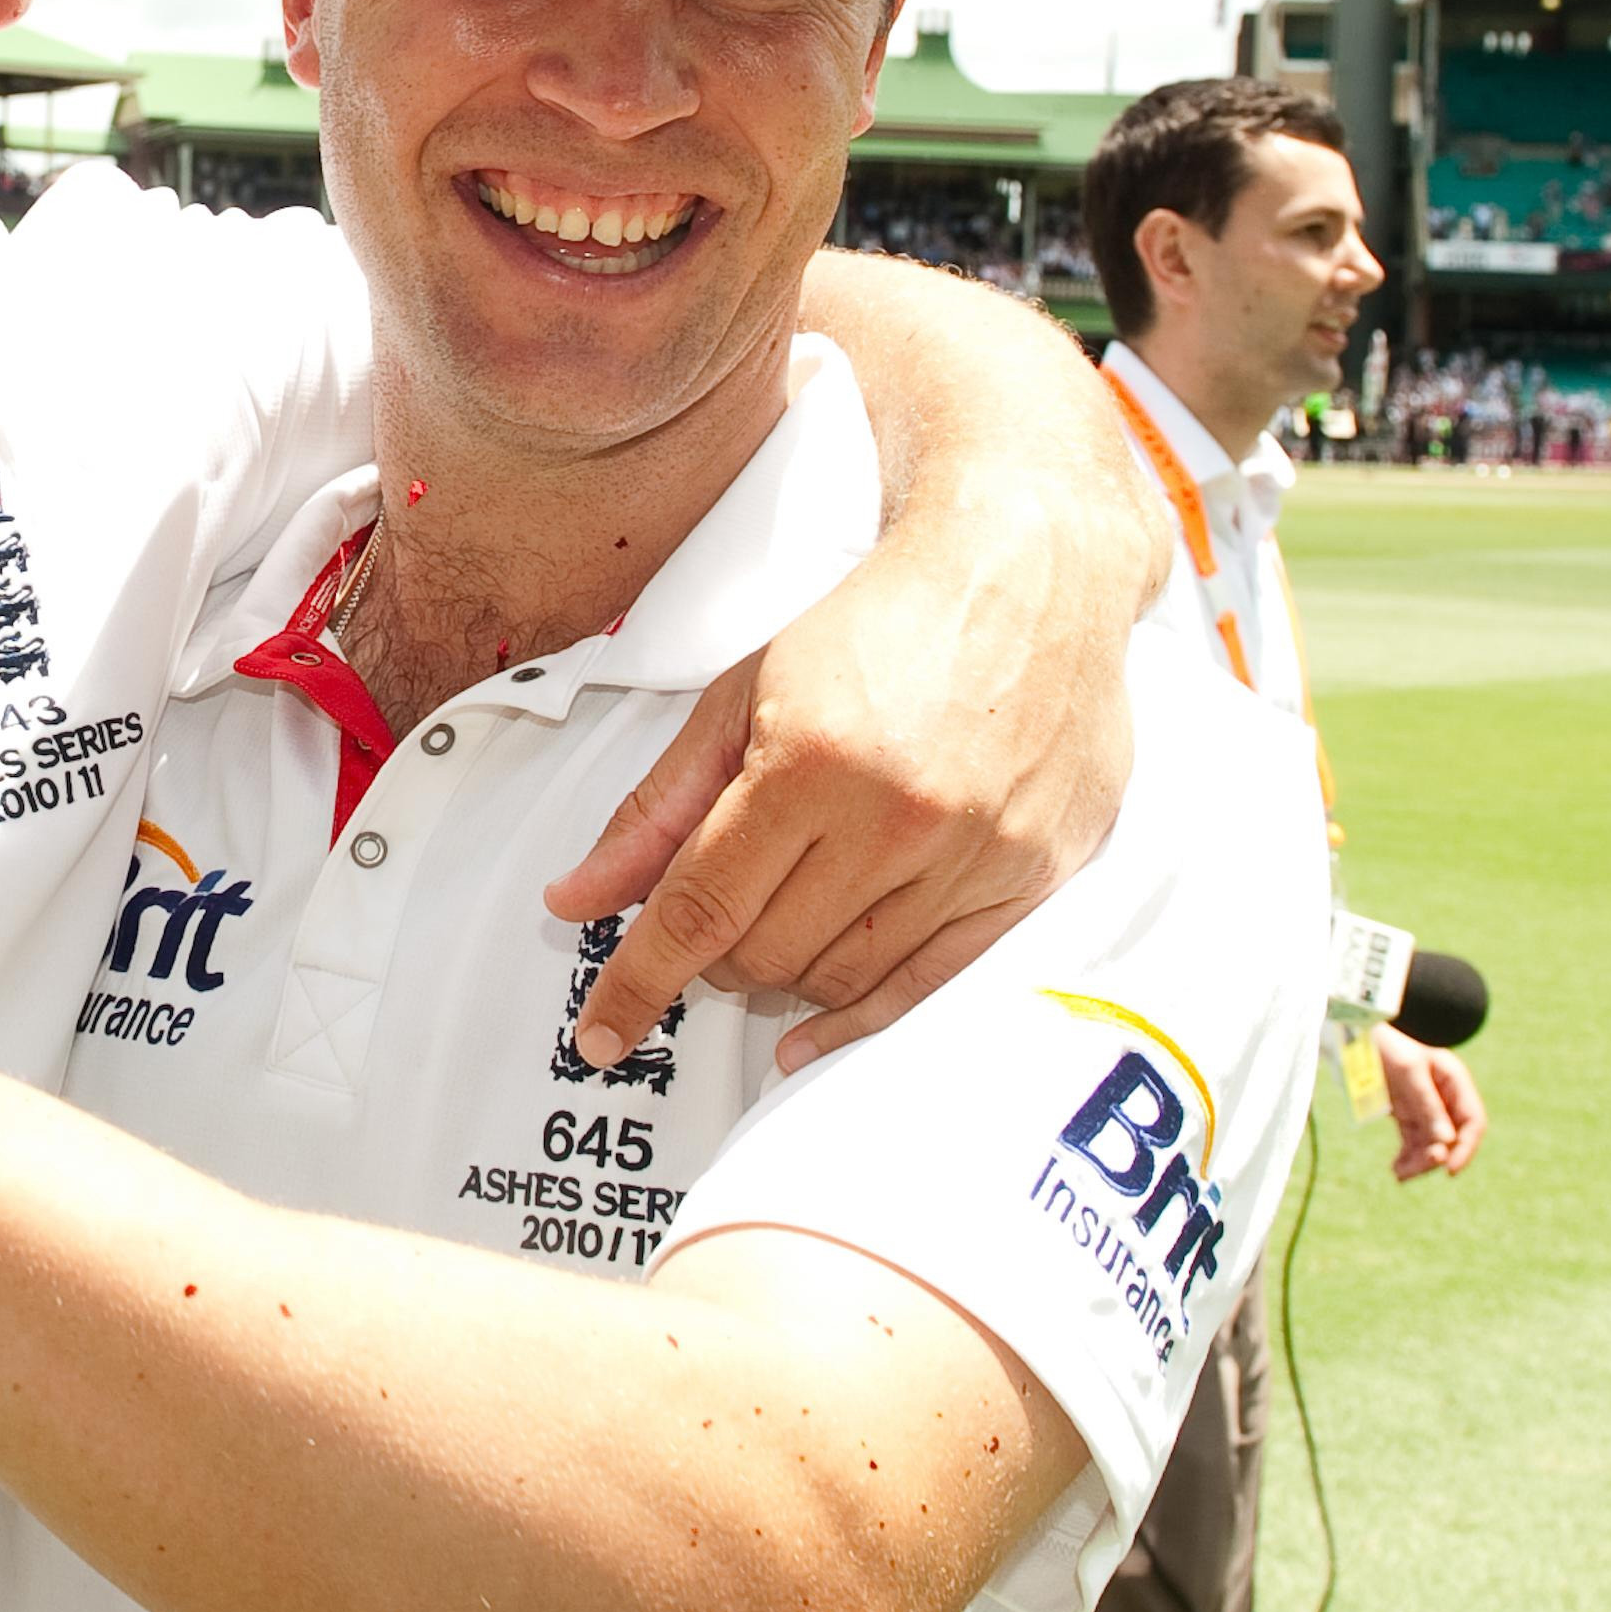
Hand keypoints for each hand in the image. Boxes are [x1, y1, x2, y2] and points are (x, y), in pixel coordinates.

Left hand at [543, 486, 1137, 1074]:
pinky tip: (813, 1036)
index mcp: (811, 764)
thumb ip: (656, 810)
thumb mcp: (739, 698)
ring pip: (843, 976)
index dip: (638, 982)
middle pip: (769, 952)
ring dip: (785, 976)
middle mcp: (899, 818)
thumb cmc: (875, 626)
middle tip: (708, 920)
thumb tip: (576, 900)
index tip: (599, 1033)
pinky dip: (861, 1019)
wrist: (1025, 575)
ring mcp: (974, 854)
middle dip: (714, 957)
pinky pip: (931, 985)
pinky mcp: (1034, 877)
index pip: (700, 908)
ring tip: (771, 927)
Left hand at [1376, 1026, 1486, 1181]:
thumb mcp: (1408, 1071)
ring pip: (1431, 1142)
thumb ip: (1428, 1104)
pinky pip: (1413, 1140)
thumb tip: (1447, 1141)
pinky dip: (1407, 1156)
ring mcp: (1425, 1105)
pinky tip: (1396, 1169)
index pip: (1473, 1121)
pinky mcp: (1406, 1112)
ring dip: (1419, 1161)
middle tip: (1411, 1171)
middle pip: (1451, 1137)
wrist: (1352, 1032)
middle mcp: (1444, 1096)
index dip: (1466, 1148)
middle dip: (1435, 1157)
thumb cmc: (1384, 1044)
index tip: (1450, 1168)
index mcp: (1454, 1081)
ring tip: (1399, 1175)